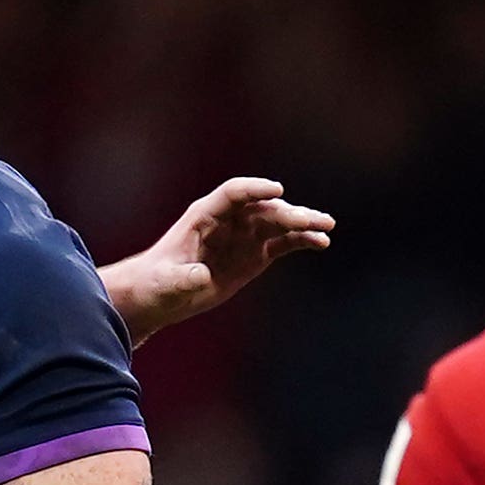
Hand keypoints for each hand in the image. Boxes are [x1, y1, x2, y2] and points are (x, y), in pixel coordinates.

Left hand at [105, 178, 335, 339]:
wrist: (162, 294)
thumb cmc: (157, 282)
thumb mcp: (166, 282)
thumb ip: (183, 278)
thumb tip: (201, 275)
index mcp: (204, 215)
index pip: (233, 194)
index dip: (255, 190)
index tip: (278, 191)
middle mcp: (229, 220)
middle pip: (263, 208)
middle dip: (288, 213)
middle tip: (311, 220)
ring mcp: (244, 236)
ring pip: (278, 222)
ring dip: (303, 223)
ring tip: (327, 227)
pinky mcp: (255, 253)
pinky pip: (283, 242)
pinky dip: (302, 240)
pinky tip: (321, 242)